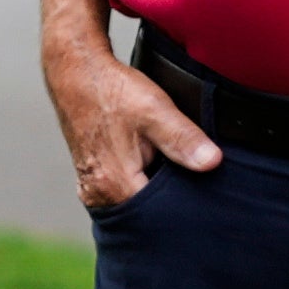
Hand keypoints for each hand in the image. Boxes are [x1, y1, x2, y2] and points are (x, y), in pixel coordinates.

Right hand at [45, 32, 221, 211]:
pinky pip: (120, 193)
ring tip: (165, 168)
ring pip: (133, 203)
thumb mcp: (155, 110)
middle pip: (145, 214)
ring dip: (152, 191)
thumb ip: (183, 139)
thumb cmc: (112, 91)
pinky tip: (147, 165)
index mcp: (116, 184)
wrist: (76, 73)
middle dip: (168, 201)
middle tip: (188, 180)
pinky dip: (137, 184)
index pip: (159, 215)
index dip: (183, 205)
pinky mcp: (90, 178)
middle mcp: (99, 193)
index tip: (200, 193)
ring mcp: (92, 188)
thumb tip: (212, 163)